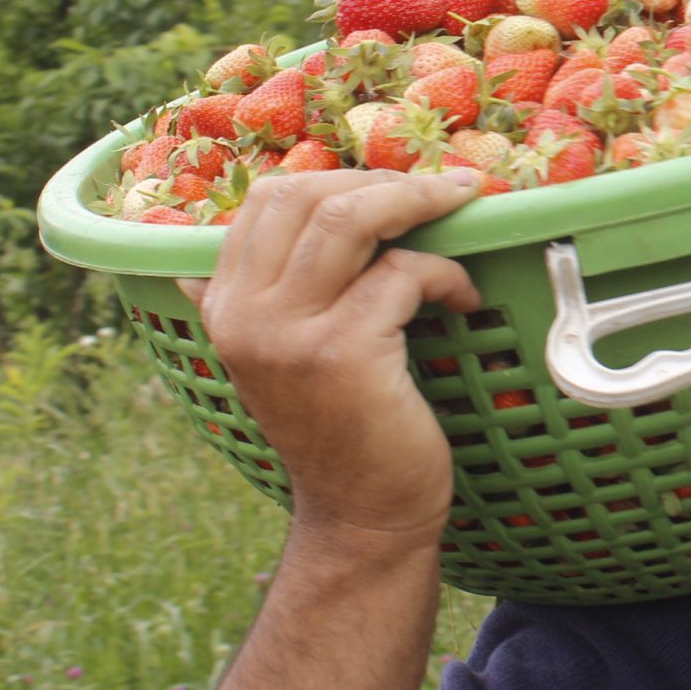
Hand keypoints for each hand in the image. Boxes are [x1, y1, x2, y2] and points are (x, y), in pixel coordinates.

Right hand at [177, 169, 482, 541]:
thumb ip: (279, 293)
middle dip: (383, 180)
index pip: (266, 199)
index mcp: (225, 304)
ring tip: (462, 206)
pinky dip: (446, 273)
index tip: (395, 185)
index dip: (338, 177)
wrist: (363, 513)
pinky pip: (403, 272)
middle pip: (305, 195)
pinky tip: (465, 298)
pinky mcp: (341, 351)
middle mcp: (242, 314)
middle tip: (441, 191)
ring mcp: (287, 332)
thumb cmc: (344, 423)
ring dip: (418, 200)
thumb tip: (272, 227)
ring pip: (349, 218)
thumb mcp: (290, 352)